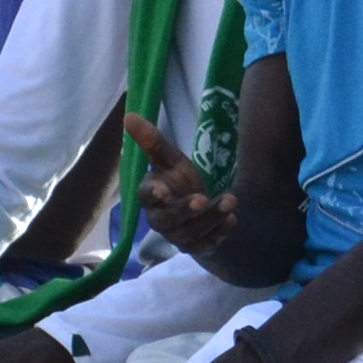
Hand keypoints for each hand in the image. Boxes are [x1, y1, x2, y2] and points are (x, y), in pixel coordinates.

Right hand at [127, 116, 230, 258]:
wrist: (201, 209)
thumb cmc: (180, 182)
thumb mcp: (171, 160)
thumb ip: (153, 142)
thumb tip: (130, 115)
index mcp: (150, 196)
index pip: (146, 197)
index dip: (154, 195)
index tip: (164, 190)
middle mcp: (160, 219)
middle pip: (167, 220)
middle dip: (185, 210)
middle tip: (202, 198)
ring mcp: (178, 236)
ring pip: (190, 233)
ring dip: (210, 219)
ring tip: (231, 200)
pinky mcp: (197, 246)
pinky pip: (206, 245)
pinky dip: (219, 234)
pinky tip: (232, 220)